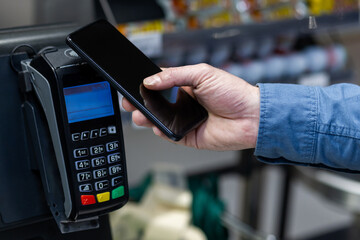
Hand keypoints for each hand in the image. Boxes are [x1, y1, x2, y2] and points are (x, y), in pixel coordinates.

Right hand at [122, 63, 259, 150]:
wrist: (251, 117)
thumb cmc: (233, 92)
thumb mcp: (203, 74)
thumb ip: (175, 76)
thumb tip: (151, 80)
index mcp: (187, 85)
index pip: (160, 84)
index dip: (146, 85)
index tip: (133, 86)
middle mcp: (184, 103)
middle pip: (156, 104)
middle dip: (141, 103)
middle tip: (130, 103)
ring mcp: (186, 120)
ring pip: (160, 120)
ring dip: (147, 118)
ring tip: (140, 115)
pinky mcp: (189, 137)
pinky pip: (170, 135)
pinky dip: (161, 132)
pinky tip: (157, 127)